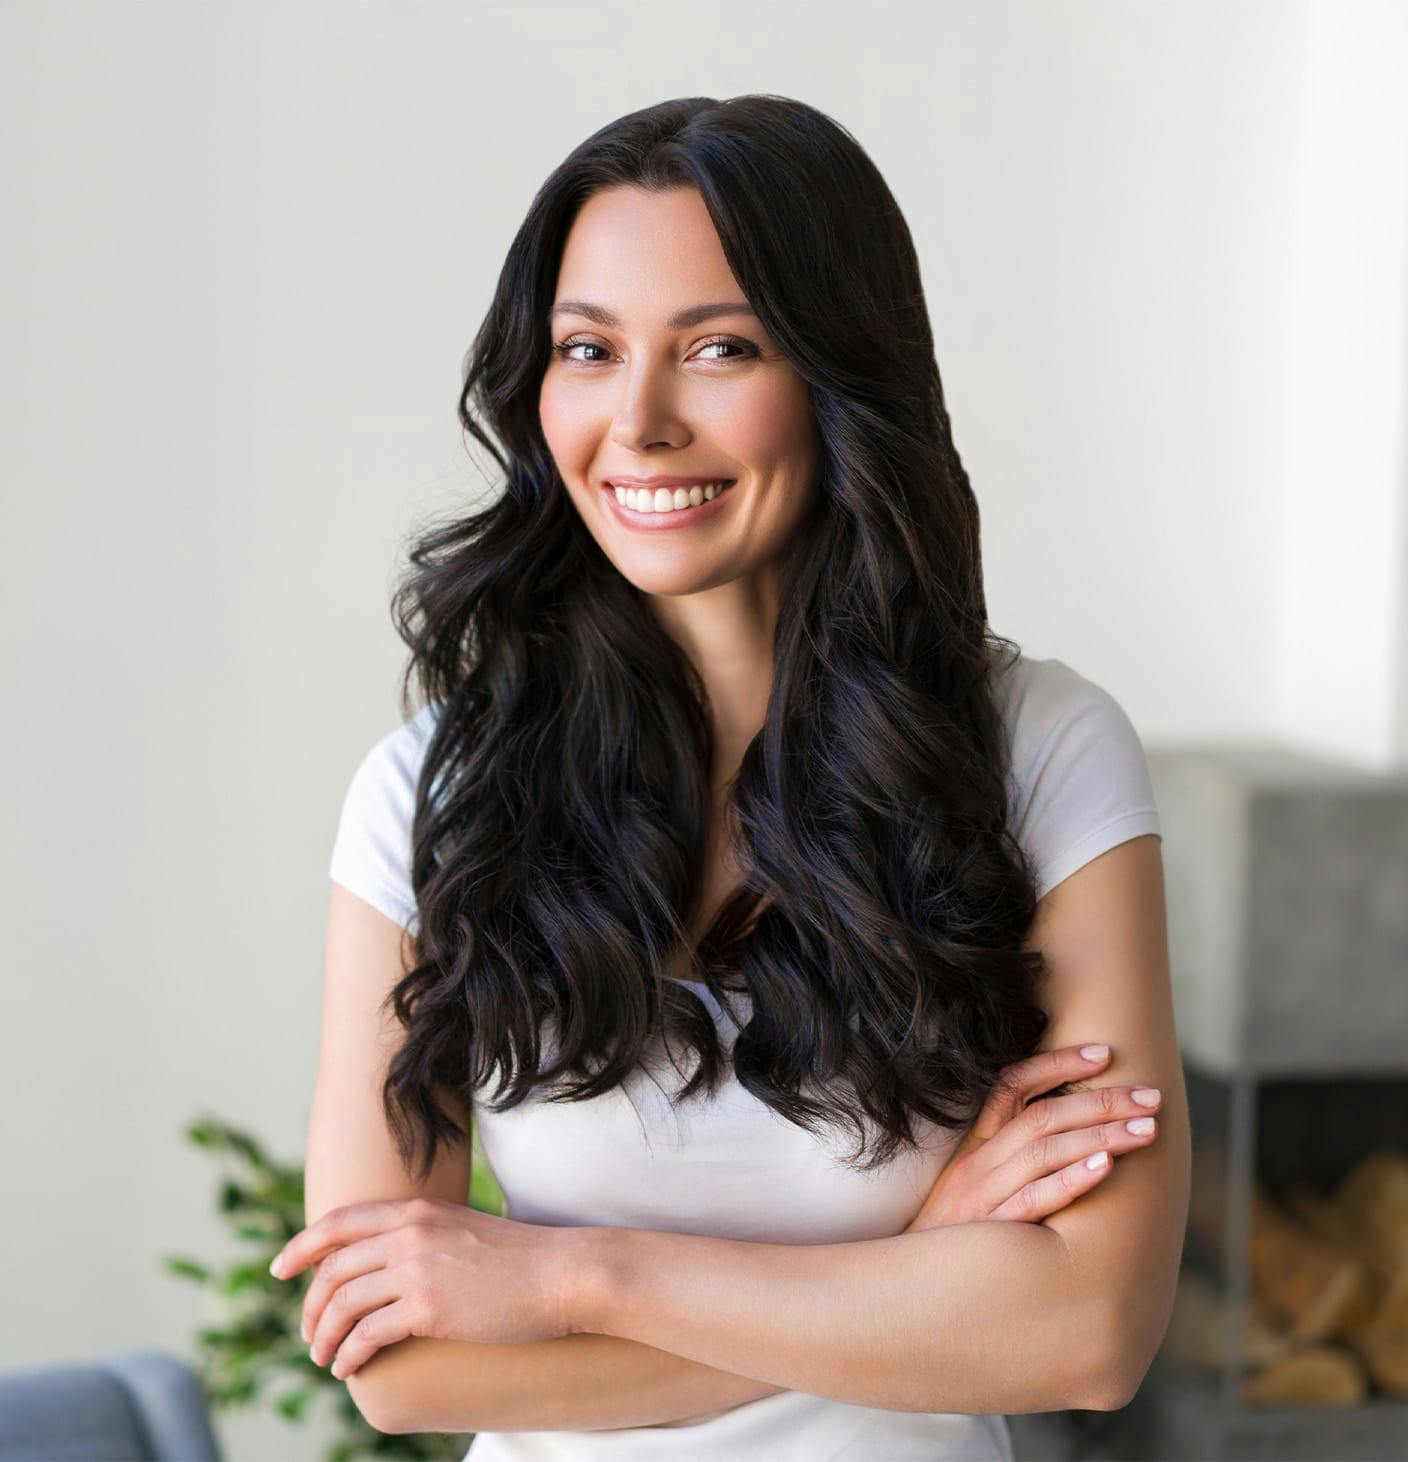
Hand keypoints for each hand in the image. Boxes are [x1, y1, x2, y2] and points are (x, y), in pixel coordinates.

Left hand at [268, 1197, 582, 1378]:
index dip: (301, 1246)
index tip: (279, 1269)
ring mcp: (417, 1269)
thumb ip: (423, 1236)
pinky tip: (348, 1368)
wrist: (560, 1273)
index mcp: (416, 1209)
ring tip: (323, 1357)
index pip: (338, 1222)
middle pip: (332, 1268)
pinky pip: (367, 1334)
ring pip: (342, 1303)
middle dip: (310, 1304)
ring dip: (322, 1335)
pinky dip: (348, 1354)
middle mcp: (409, 1233)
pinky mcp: (429, 1308)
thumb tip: (390, 1261)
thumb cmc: (518, 1257)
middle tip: (308, 1332)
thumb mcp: (461, 1229)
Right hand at [903, 1043, 1160, 1232]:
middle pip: (1042, 1115)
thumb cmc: (954, 1239)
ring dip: (1100, 1135)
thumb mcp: (972, 1187)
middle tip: (1150, 1096)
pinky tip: (1106, 1167)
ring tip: (1146, 1129)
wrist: (910, 1289)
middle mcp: (978, 1162)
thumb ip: (1009, 1160)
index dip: (1056, 1063)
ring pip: (1044, 1150)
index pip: (1012, 1085)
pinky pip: (1034, 1198)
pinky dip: (1071, 1180)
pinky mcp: (992, 1232)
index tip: (1103, 1054)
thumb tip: (1071, 1136)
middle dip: (1101, 1101)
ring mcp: (983, 1195)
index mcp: (976, 1145)